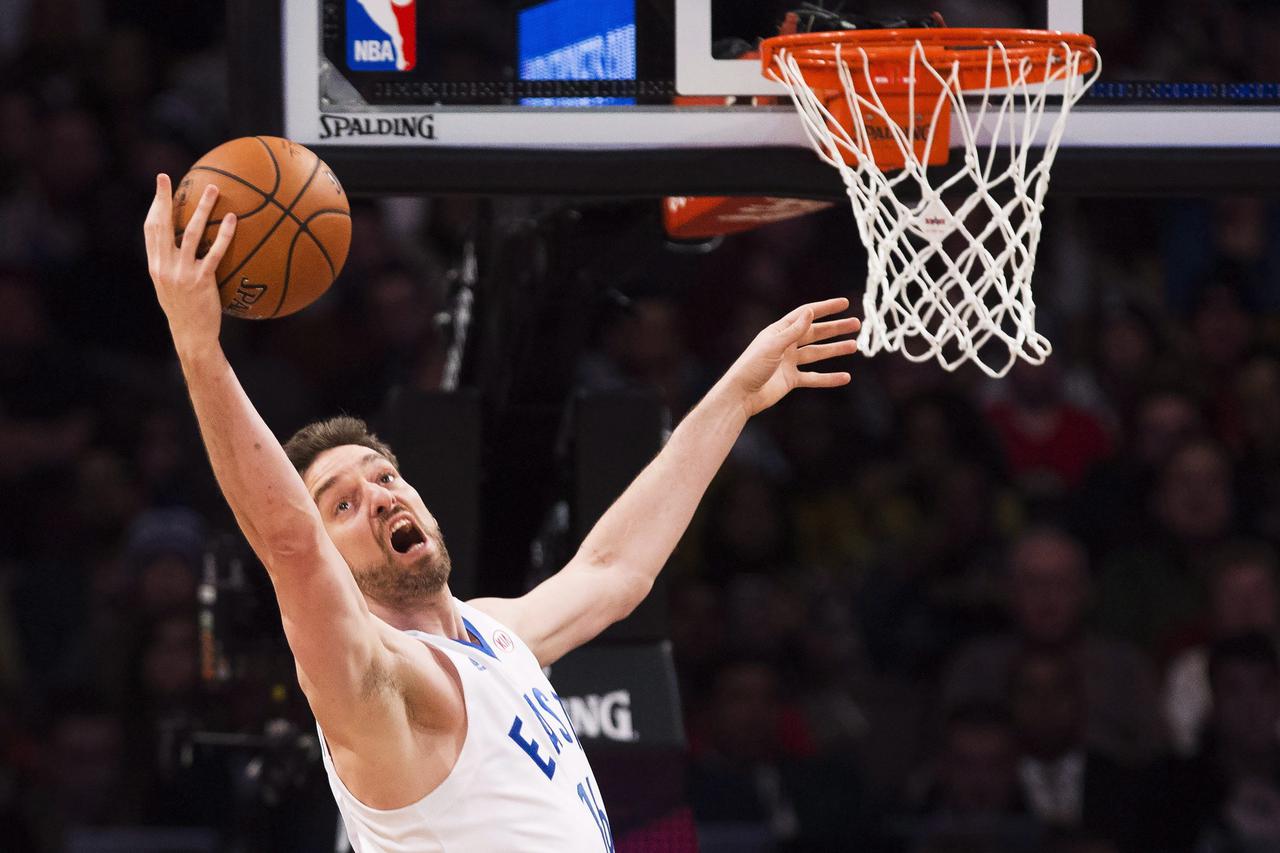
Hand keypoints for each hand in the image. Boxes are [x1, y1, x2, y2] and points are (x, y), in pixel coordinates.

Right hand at [143, 174, 235, 350]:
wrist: (191, 335)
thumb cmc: (185, 311)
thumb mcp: (171, 286)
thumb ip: (173, 264)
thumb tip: (184, 244)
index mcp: (156, 265)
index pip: (151, 229)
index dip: (155, 205)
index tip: (160, 185)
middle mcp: (165, 266)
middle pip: (162, 225)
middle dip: (164, 198)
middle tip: (167, 177)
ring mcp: (182, 273)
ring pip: (190, 233)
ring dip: (201, 208)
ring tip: (213, 189)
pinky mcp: (201, 281)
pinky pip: (214, 252)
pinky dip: (223, 234)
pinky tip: (232, 219)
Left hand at [725, 297, 859, 416]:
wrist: (741, 395)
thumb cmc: (752, 366)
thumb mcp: (774, 345)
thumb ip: (794, 330)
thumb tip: (810, 311)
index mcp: (779, 331)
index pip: (806, 314)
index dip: (825, 308)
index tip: (844, 303)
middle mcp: (785, 344)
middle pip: (815, 333)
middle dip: (835, 328)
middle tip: (856, 324)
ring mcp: (789, 362)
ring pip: (817, 353)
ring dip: (835, 350)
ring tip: (854, 346)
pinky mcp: (791, 380)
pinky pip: (814, 377)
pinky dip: (829, 378)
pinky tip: (845, 377)